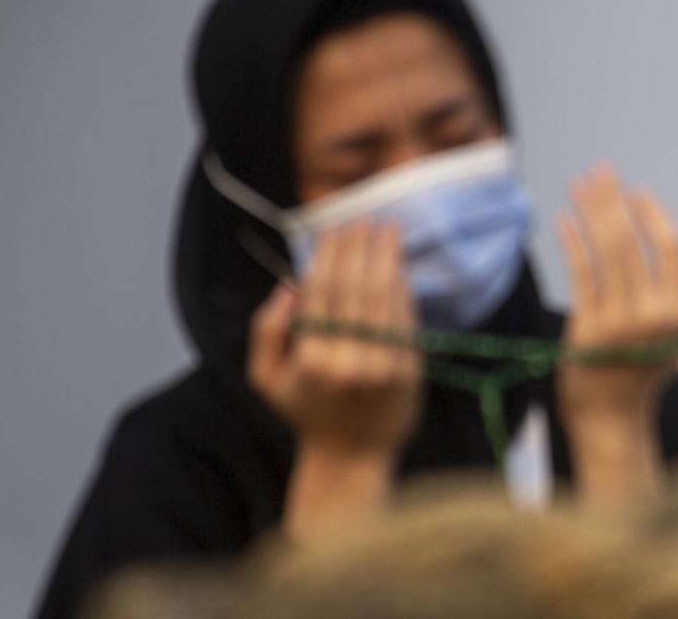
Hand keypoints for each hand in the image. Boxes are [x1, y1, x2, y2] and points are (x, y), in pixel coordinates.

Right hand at [248, 221, 423, 540]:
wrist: (352, 458)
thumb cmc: (306, 412)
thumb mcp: (267, 378)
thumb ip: (267, 330)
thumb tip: (290, 286)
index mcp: (312, 360)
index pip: (323, 294)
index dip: (331, 257)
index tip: (336, 229)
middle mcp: (350, 360)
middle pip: (358, 289)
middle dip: (362, 249)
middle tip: (366, 219)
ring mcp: (385, 366)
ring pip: (387, 299)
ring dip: (388, 260)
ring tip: (389, 231)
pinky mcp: (411, 371)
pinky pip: (407, 319)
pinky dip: (404, 289)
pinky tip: (400, 267)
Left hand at [555, 167, 677, 502]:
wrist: (612, 418)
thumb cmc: (639, 374)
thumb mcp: (670, 336)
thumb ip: (673, 300)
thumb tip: (666, 256)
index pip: (670, 246)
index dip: (651, 214)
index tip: (635, 193)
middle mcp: (654, 311)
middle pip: (632, 239)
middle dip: (613, 200)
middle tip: (601, 171)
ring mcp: (620, 319)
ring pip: (606, 249)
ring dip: (592, 210)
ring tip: (581, 185)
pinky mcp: (589, 326)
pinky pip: (581, 273)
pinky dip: (572, 242)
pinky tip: (564, 220)